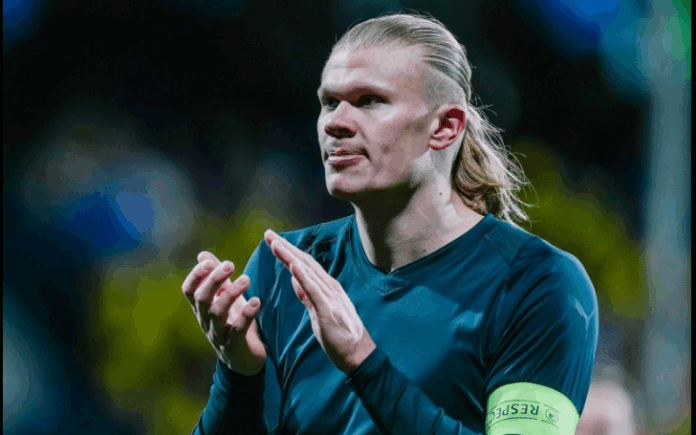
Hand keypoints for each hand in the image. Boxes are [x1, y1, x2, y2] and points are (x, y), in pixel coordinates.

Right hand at [181, 251, 266, 375]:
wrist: (244, 361)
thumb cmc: (233, 323)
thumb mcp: (225, 299)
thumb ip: (216, 278)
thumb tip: (202, 255)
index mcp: (202, 309)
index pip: (189, 291)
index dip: (196, 276)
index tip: (209, 262)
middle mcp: (206, 321)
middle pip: (202, 299)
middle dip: (214, 280)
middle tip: (230, 264)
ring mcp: (219, 334)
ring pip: (217, 313)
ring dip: (231, 294)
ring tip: (246, 279)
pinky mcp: (235, 346)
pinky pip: (237, 330)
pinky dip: (246, 314)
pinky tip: (256, 301)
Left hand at [264, 229, 375, 373]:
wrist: (357, 354)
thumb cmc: (339, 335)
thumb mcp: (317, 311)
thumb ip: (306, 295)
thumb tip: (294, 279)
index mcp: (326, 287)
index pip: (304, 264)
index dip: (287, 252)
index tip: (272, 240)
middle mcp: (329, 287)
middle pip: (304, 262)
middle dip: (285, 247)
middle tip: (268, 234)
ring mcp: (329, 297)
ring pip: (307, 271)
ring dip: (290, 256)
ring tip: (275, 244)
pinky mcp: (327, 309)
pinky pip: (313, 289)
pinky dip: (302, 275)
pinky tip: (293, 264)